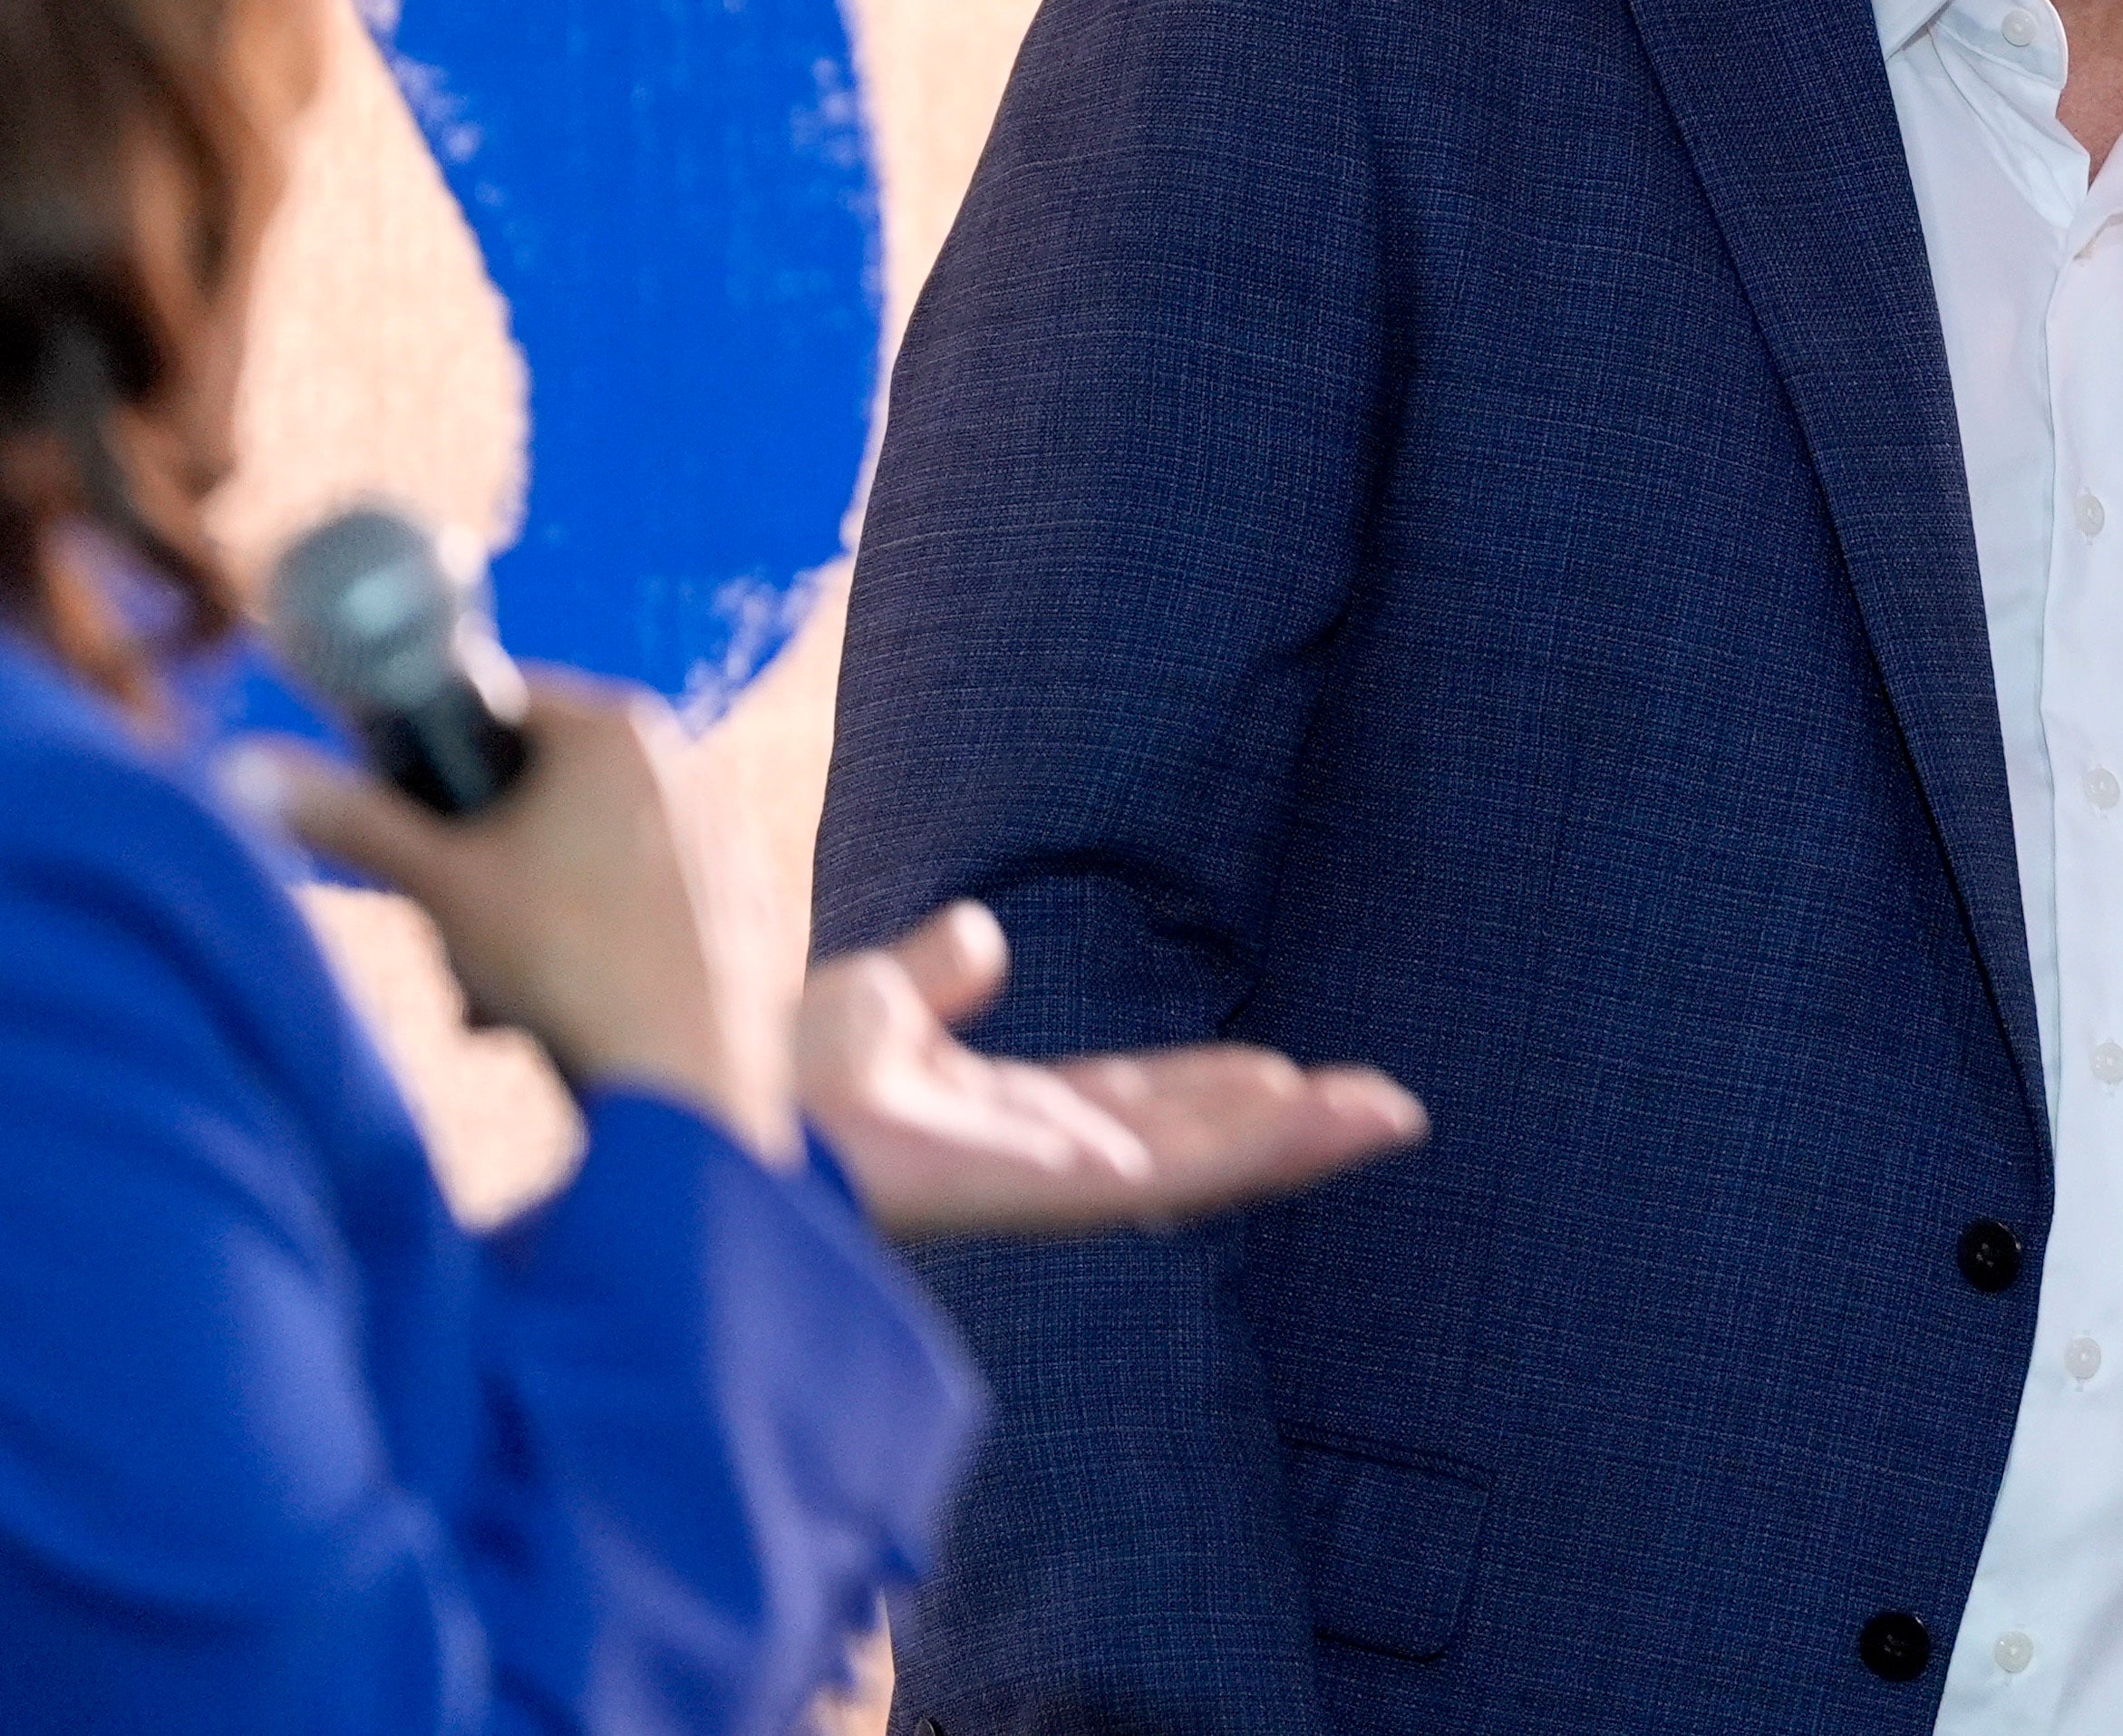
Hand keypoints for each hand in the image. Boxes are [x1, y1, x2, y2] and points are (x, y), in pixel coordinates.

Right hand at [229, 674, 799, 1163]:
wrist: (689, 1084)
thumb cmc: (565, 966)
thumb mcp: (439, 886)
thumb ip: (346, 820)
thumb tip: (240, 767)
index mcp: (616, 726)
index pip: (492, 706)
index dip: (430, 765)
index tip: (406, 832)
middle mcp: (683, 762)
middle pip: (534, 792)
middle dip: (477, 870)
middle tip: (453, 939)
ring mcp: (719, 836)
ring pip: (578, 859)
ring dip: (520, 923)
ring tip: (500, 998)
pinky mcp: (737, 908)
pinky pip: (634, 908)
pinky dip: (588, 950)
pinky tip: (566, 1016)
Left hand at [799, 902, 1425, 1242]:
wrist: (732, 1107)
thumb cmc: (774, 1074)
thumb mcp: (876, 999)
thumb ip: (935, 976)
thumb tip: (982, 934)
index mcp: (1005, 1119)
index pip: (1137, 1104)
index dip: (1214, 1087)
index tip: (1293, 1071)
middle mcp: (1042, 1160)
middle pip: (1192, 1139)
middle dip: (1286, 1123)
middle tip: (1384, 1106)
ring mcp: (1055, 1182)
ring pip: (1205, 1162)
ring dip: (1299, 1137)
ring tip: (1390, 1112)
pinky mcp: (1056, 1188)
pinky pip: (1178, 1168)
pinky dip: (1259, 1145)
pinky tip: (1321, 1118)